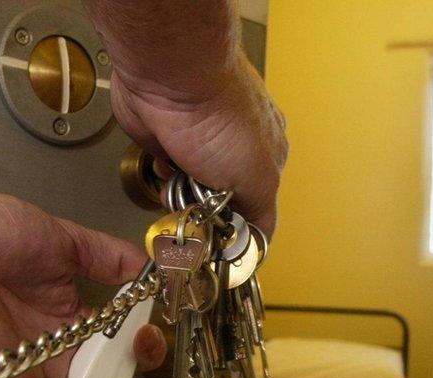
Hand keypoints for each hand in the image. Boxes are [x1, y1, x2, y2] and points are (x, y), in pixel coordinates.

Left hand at [109, 53, 287, 237]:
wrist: (170, 77)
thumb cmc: (219, 115)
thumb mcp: (259, 180)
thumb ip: (262, 216)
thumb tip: (261, 244)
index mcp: (269, 156)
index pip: (259, 208)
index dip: (241, 229)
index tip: (226, 245)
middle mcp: (237, 149)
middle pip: (224, 202)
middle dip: (210, 214)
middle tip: (201, 213)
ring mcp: (201, 144)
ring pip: (193, 191)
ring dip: (184, 197)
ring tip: (181, 188)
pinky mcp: (169, 139)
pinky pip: (166, 173)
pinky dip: (164, 177)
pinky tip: (167, 168)